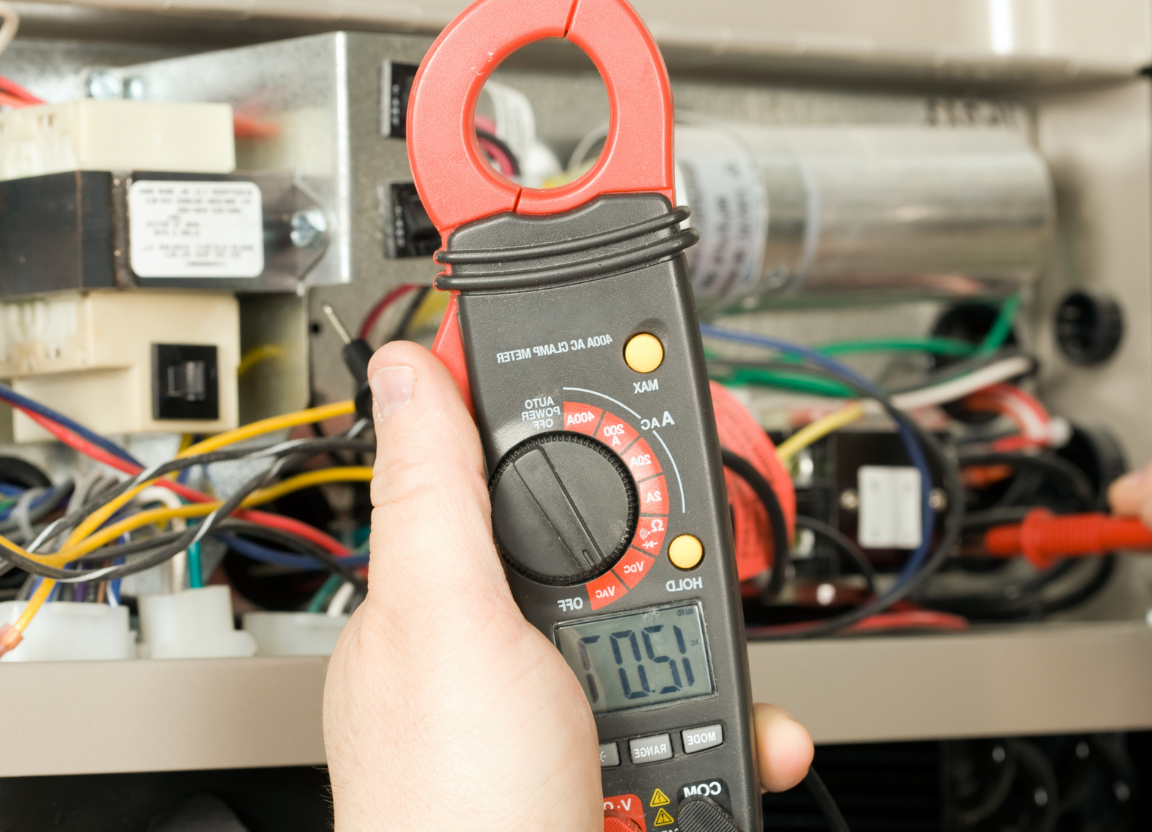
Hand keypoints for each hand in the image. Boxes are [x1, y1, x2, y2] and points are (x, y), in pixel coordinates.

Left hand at [324, 342, 812, 830]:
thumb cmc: (452, 813)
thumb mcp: (449, 625)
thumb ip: (437, 492)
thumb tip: (406, 364)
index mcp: (436, 603)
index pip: (506, 477)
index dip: (577, 436)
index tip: (644, 406)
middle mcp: (495, 656)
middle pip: (612, 558)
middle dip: (671, 575)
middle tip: (680, 590)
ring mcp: (559, 720)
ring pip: (666, 643)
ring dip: (719, 666)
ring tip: (717, 699)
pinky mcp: (617, 774)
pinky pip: (697, 724)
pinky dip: (737, 738)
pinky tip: (744, 746)